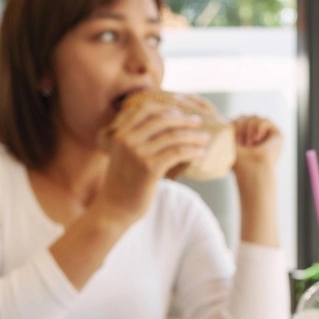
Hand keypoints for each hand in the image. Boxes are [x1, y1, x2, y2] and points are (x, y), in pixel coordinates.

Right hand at [95, 99, 209, 225]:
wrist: (113, 209)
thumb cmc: (121, 184)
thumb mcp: (121, 156)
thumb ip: (134, 141)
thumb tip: (163, 129)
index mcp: (119, 134)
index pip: (145, 110)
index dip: (165, 108)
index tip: (180, 113)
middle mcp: (127, 140)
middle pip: (162, 120)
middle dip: (183, 120)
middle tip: (197, 122)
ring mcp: (138, 154)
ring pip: (173, 136)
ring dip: (193, 136)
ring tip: (204, 139)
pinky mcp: (150, 168)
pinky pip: (177, 153)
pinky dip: (192, 151)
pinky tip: (199, 153)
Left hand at [231, 114, 282, 179]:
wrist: (252, 170)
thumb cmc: (239, 162)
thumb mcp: (229, 142)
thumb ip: (228, 127)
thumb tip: (220, 116)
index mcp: (243, 137)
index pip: (237, 119)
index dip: (233, 124)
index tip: (233, 139)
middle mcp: (255, 135)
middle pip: (245, 116)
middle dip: (240, 126)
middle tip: (241, 143)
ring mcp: (266, 135)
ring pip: (254, 117)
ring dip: (248, 129)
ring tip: (249, 144)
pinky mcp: (277, 135)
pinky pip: (265, 120)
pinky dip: (259, 128)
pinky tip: (257, 140)